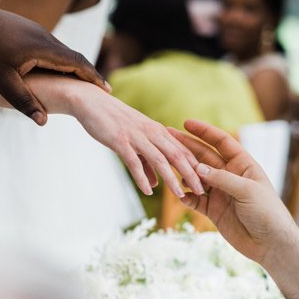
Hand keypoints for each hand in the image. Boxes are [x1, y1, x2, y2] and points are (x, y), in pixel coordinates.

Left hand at [0, 0, 107, 125]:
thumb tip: (44, 122)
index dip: (94, 77)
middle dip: (88, 73)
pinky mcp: (26, 28)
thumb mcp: (1, 81)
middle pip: (73, 56)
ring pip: (61, 50)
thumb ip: (24, 101)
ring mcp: (35, 30)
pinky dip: (59, 59)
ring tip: (81, 83)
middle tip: (101, 89)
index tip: (106, 90)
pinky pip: (49, 46)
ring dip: (73, 66)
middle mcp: (44, 36)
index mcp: (43, 48)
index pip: (78, 63)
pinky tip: (54, 70)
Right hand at [63, 82, 204, 197]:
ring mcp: (137, 137)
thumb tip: (155, 185)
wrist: (92, 102)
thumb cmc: (114, 122)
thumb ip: (146, 163)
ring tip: (180, 195)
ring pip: (160, 159)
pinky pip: (134, 162)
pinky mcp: (120, 141)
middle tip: (204, 191)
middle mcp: (152, 133)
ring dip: (172, 178)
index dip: (195, 167)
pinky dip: (141, 177)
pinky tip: (147, 191)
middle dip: (191, 174)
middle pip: (177, 155)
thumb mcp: (135, 141)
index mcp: (158, 132)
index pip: (183, 150)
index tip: (207, 182)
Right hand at [171, 120, 298, 298]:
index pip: (221, 142)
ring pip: (196, 178)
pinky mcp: (213, 211)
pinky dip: (185, 196)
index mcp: (242, 164)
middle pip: (204, 157)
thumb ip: (222, 178)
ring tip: (166, 166)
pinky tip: (177, 194)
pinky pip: (194, 200)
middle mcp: (230, 176)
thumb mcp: (246, 190)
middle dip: (186, 148)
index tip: (186, 123)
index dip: (204, 132)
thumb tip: (197, 167)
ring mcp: (220, 193)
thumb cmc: (267, 212)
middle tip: (167, 139)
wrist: (270, 243)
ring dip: (182, 172)